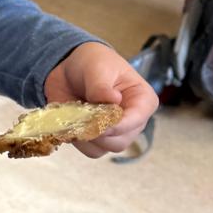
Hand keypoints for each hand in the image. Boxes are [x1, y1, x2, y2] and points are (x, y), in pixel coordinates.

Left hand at [44, 42, 158, 156]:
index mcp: (143, 101)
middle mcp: (132, 121)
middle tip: (80, 115)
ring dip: (84, 136)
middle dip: (97, 132)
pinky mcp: (95, 138)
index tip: (98, 120)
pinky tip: (70, 121)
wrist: (70, 67)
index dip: (117, 125)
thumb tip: (112, 100)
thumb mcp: (98, 67)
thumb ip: (102, 86)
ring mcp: (114, 132)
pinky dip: (76, 139)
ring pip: (102, 148)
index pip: (136, 121)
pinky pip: (88, 149)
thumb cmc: (94, 62)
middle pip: (119, 142)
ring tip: (74, 114)